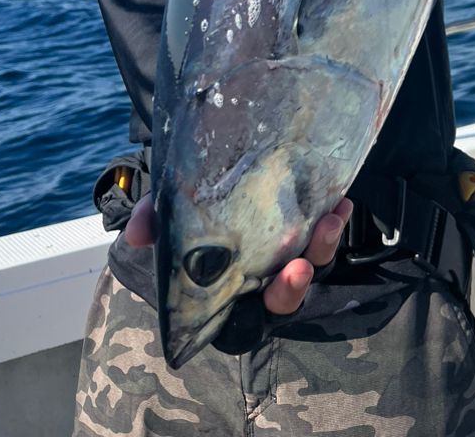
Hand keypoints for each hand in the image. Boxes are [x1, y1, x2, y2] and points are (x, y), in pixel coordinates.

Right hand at [126, 194, 352, 314]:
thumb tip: (135, 234)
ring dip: (323, 247)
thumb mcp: (170, 206)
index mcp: (227, 283)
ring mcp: (288, 250)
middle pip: (283, 299)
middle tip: (299, 266)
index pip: (239, 312)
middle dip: (292, 289)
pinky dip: (333, 218)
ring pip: (312, 265)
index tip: (273, 284)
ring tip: (328, 220)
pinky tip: (340, 199)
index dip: (253, 310)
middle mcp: (261, 275)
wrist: (220, 161)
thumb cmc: (193, 199)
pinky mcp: (308, 224)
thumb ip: (152, 218)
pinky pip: (326, 231)